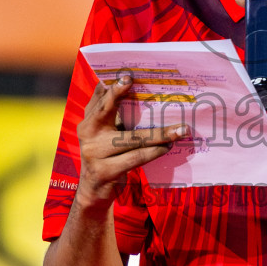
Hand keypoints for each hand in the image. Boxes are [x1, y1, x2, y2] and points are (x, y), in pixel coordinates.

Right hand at [75, 72, 187, 203]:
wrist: (93, 190)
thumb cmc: (106, 155)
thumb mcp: (105, 133)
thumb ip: (113, 113)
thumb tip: (135, 88)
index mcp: (89, 120)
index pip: (100, 98)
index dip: (113, 86)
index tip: (127, 75)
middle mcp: (87, 133)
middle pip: (106, 110)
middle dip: (118, 94)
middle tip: (133, 81)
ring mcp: (93, 153)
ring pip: (131, 138)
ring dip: (158, 134)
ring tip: (179, 130)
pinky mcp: (104, 171)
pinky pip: (135, 158)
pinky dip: (154, 152)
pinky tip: (167, 147)